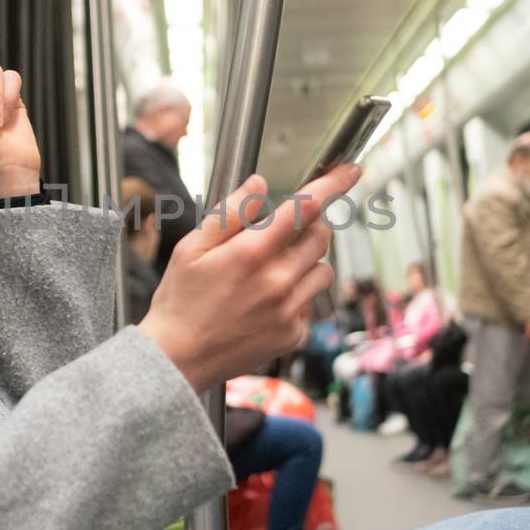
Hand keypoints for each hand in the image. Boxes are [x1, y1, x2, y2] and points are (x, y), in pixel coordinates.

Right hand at [139, 165, 361, 391]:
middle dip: (310, 225)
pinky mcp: (294, 334)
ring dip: (308, 261)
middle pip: (321, 236)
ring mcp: (289, 310)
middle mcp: (278, 281)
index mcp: (252, 253)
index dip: (333, 184)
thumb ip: (230, 213)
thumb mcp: (192, 248)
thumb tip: (260, 184)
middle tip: (282, 233)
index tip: (351, 170)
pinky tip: (268, 301)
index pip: (305, 207)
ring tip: (273, 270)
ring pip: (323, 269)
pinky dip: (299, 294)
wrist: (178, 359)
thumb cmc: (180, 300)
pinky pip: (312, 302)